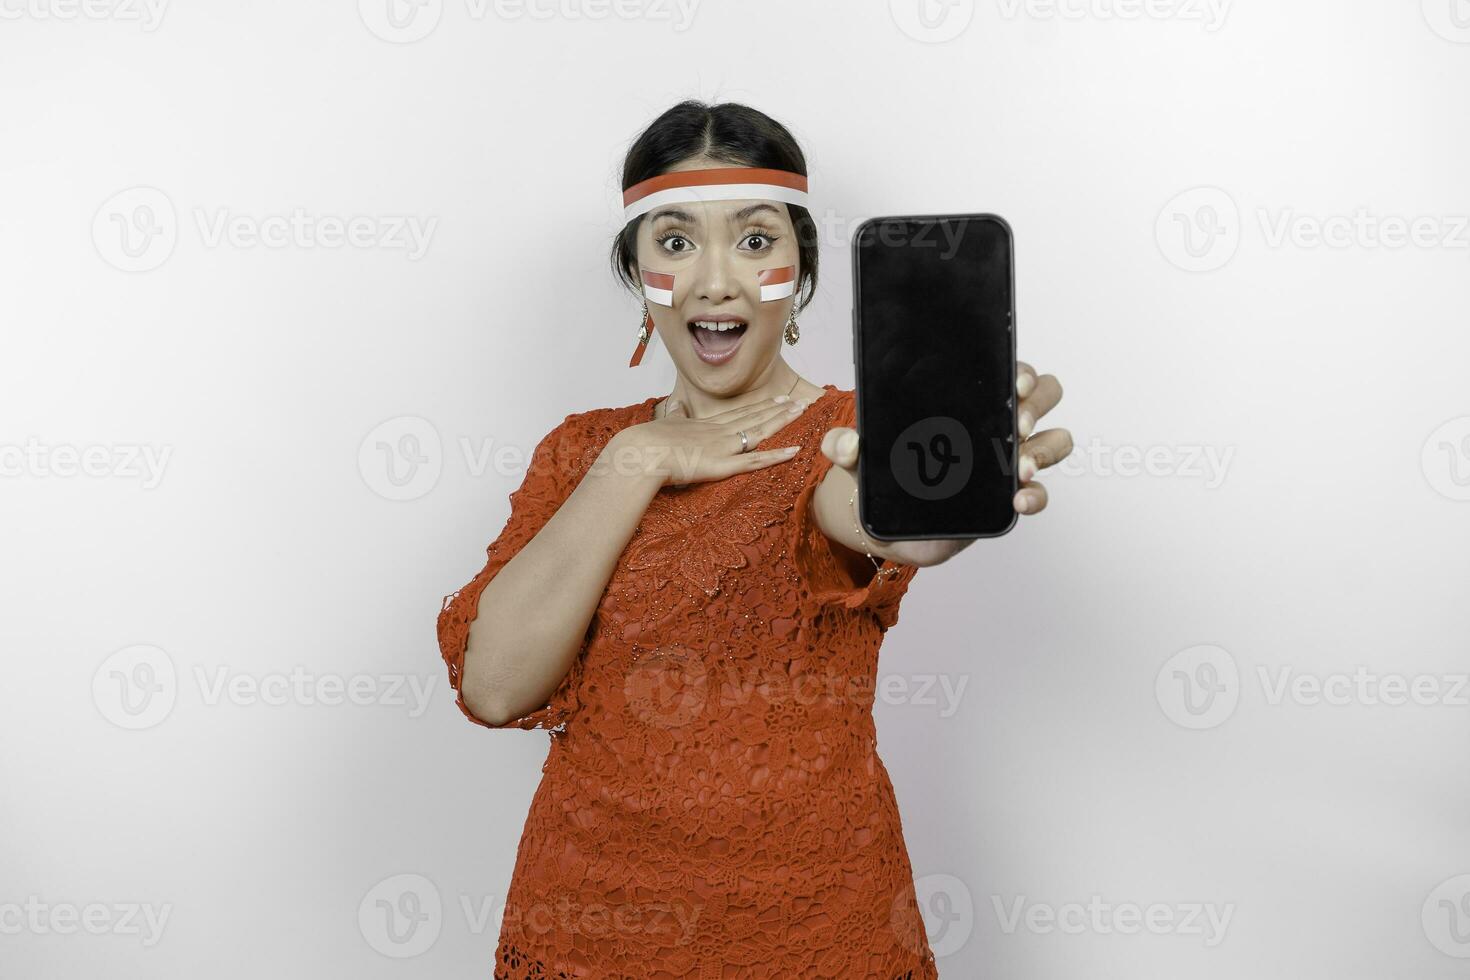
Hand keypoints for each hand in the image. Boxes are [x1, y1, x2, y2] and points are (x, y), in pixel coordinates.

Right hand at [609, 395, 810, 487]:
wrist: (641, 451)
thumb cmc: (647, 442)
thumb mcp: (664, 423)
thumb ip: (675, 415)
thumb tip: (675, 404)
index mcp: (705, 425)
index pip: (740, 414)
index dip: (761, 406)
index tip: (778, 398)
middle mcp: (719, 432)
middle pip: (755, 417)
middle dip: (778, 408)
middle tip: (799, 400)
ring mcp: (723, 447)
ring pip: (760, 431)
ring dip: (782, 420)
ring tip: (801, 411)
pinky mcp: (723, 465)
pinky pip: (755, 461)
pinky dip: (776, 456)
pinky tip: (794, 451)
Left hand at [817, 360, 1071, 565]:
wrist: (889, 525)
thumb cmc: (884, 476)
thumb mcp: (860, 458)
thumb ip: (846, 448)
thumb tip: (846, 442)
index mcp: (966, 400)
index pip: (1007, 371)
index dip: (1020, 372)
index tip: (1015, 384)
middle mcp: (995, 424)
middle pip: (1044, 395)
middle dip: (1037, 405)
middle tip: (1015, 424)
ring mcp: (1008, 460)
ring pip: (1054, 440)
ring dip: (1044, 449)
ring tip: (1020, 467)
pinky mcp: (1008, 497)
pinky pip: (1040, 492)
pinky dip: (1038, 495)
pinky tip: (1020, 498)